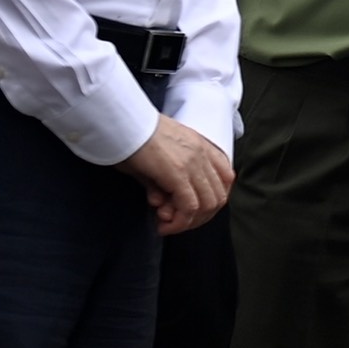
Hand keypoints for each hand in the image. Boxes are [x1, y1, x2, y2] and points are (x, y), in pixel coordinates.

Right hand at [113, 115, 233, 234]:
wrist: (123, 121)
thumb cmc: (131, 135)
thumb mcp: (154, 158)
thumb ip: (160, 182)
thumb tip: (160, 204)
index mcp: (201, 145)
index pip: (225, 176)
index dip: (212, 198)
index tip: (193, 210)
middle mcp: (202, 154)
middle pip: (218, 195)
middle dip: (199, 217)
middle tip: (178, 223)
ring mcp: (193, 163)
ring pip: (207, 204)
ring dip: (189, 222)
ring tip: (168, 226)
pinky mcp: (178, 173)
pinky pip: (189, 207)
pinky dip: (179, 222)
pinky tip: (163, 225)